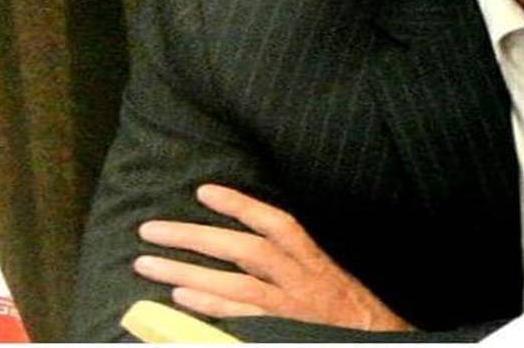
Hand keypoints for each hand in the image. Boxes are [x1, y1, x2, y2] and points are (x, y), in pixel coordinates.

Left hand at [133, 184, 411, 330]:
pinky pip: (239, 319)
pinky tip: (178, 300)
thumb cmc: (345, 310)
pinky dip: (208, 308)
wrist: (375, 339)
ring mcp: (289, 308)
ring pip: (235, 285)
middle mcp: (301, 279)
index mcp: (312, 260)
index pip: (276, 223)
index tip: (204, 191)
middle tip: (151, 229)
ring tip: (147, 264)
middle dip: (196, 236)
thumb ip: (291, 260)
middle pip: (245, 250)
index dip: (240, 204)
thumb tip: (245, 240)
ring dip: (187, 273)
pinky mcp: (280, 332)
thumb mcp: (324, 276)